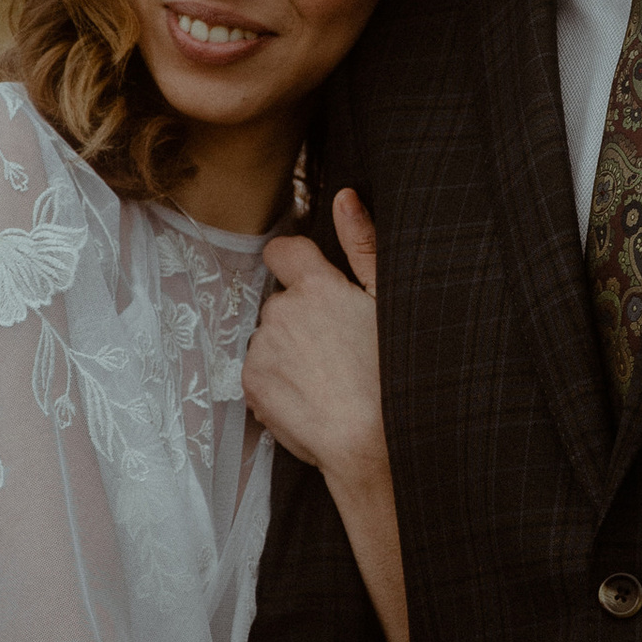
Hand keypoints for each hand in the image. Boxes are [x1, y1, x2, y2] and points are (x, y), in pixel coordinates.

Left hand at [244, 193, 383, 482]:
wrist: (370, 445)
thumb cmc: (391, 375)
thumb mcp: (389, 303)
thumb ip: (363, 245)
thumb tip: (344, 197)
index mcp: (316, 286)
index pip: (283, 251)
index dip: (294, 262)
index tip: (310, 281)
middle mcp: (281, 312)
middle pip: (281, 303)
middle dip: (301, 319)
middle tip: (337, 349)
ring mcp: (261, 349)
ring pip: (270, 340)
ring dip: (289, 352)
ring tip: (327, 380)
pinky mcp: (250, 384)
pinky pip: (259, 373)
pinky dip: (277, 382)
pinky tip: (311, 399)